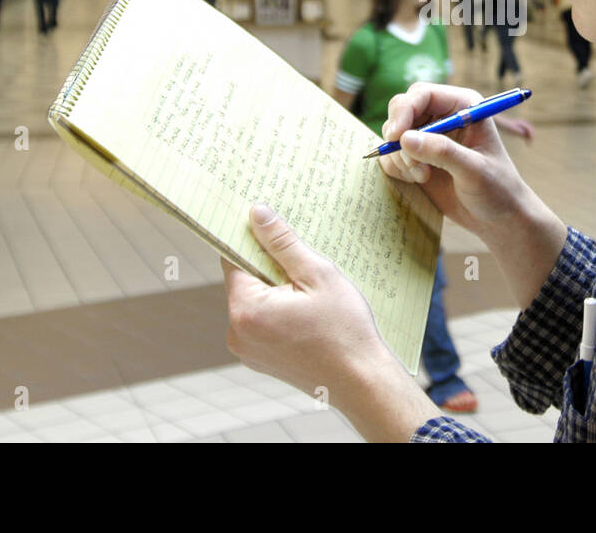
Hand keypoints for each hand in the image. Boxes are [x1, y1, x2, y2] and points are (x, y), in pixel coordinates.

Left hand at [224, 204, 388, 399]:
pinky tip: (309, 310)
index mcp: (246, 309)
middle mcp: (236, 332)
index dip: (251, 238)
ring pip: (254, 301)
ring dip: (276, 288)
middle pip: (244, 280)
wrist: (362, 382)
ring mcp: (246, 350)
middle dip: (269, 265)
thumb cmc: (345, 330)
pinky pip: (262, 322)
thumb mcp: (318, 275)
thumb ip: (283, 243)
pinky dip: (279, 310)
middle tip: (302, 257)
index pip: (232, 258)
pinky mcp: (259, 359)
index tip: (267, 224)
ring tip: (311, 287)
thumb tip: (257, 213)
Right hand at [380, 83, 534, 237]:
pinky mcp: (417, 157)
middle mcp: (443, 116)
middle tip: (410, 163)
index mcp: (463, 106)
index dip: (405, 110)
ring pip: (394, 133)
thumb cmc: (497, 189)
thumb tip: (404, 139)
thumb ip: (442, 152)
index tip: (396, 136)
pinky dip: (397, 167)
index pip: (423, 94)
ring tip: (423, 176)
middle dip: (399, 135)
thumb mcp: (474, 170)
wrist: (498, 217)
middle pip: (402, 109)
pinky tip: (419, 180)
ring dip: (401, 157)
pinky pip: (392, 154)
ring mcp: (428, 136)